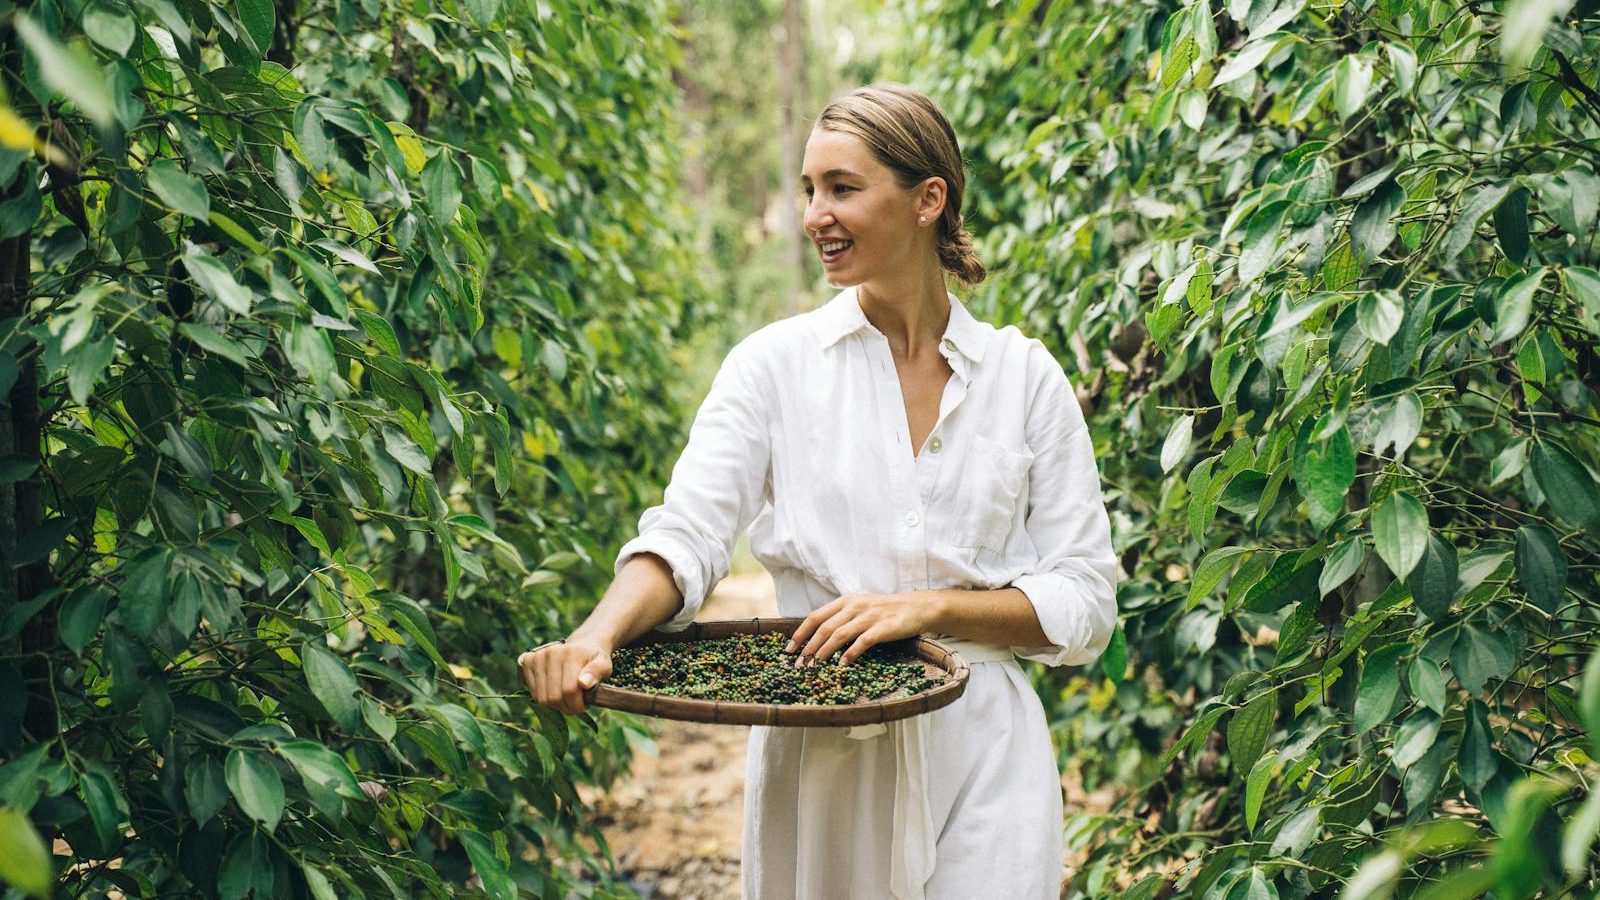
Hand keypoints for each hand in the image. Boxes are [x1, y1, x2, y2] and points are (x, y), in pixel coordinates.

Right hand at [517, 638, 611, 714]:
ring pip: (541, 698)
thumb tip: (583, 683)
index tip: (585, 705)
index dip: (577, 705)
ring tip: (567, 698)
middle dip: (566, 707)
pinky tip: (554, 690)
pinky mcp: (527, 661)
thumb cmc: (593, 659)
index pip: (569, 690)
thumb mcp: (604, 665)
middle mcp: (551, 652)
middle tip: (576, 704)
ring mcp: (537, 656)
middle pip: (553, 697)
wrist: (582, 645)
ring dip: (555, 705)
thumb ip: (597, 673)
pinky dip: (544, 697)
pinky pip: (532, 692)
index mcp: (571, 653)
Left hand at [785, 592, 935, 667]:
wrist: (918, 607)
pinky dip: (850, 654)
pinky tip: (842, 665)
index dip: (801, 633)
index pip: (816, 616)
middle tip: (799, 665)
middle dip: (808, 647)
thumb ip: (843, 618)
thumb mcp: (861, 607)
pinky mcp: (883, 628)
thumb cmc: (887, 611)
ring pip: (839, 635)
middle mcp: (855, 606)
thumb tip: (819, 638)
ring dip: (824, 652)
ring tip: (814, 667)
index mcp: (847, 600)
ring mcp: (869, 616)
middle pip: (824, 627)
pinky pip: (862, 642)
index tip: (789, 649)